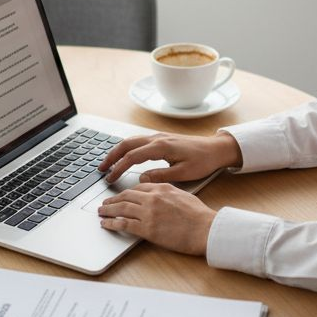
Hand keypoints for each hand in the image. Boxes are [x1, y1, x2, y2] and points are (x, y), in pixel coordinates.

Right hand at [98, 132, 242, 184]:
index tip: (110, 178)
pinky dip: (127, 148)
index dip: (119, 168)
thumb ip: (161, 176)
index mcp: (162, 147)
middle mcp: (157, 139)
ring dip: (117, 151)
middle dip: (111, 156)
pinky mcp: (162, 139)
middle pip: (127, 144)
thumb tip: (141, 179)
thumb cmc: (203, 161)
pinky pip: (139, 141)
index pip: (133, 157)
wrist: (216, 148)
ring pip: (131, 141)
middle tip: (101, 169)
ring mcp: (159, 137)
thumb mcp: (183, 173)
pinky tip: (124, 156)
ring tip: (108, 163)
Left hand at [98, 183, 216, 255]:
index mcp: (162, 188)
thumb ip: (168, 193)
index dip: (127, 192)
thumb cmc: (199, 216)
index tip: (122, 195)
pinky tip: (106, 224)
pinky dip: (112, 223)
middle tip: (106, 202)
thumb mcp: (183, 196)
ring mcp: (148, 213)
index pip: (139, 187)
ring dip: (108, 210)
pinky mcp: (147, 229)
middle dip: (113, 199)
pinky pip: (123, 224)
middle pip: (126, 195)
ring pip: (121, 208)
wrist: (206, 229)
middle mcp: (153, 198)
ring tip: (101, 212)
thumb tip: (160, 197)